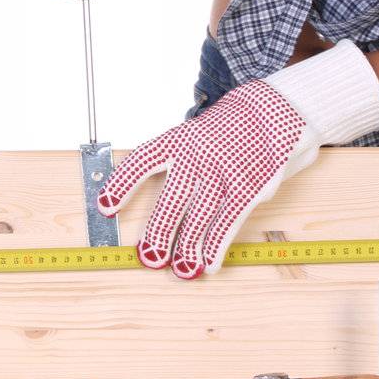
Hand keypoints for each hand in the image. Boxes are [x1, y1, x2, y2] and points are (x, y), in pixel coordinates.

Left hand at [96, 43, 378, 278]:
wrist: (273, 108)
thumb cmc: (226, 130)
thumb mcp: (194, 134)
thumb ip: (174, 161)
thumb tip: (144, 193)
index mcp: (178, 139)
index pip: (143, 161)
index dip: (122, 185)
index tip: (105, 207)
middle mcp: (198, 155)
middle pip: (172, 199)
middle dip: (158, 231)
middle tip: (147, 257)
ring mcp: (224, 171)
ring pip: (200, 215)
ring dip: (188, 247)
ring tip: (179, 269)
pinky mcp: (249, 186)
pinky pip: (229, 220)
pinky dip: (217, 244)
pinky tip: (209, 263)